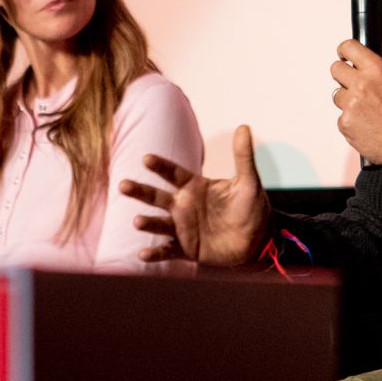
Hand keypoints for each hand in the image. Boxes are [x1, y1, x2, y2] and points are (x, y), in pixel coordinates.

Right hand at [122, 123, 270, 264]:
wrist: (258, 241)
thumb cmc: (252, 208)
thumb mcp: (248, 182)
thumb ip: (242, 157)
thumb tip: (244, 126)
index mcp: (195, 187)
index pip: (173, 173)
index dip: (160, 166)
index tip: (146, 159)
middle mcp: (184, 205)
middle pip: (157, 196)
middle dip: (140, 191)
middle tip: (123, 185)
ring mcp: (183, 227)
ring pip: (159, 223)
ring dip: (147, 222)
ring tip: (137, 221)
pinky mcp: (187, 248)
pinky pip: (168, 251)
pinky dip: (155, 253)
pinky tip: (143, 254)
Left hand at [331, 37, 381, 168]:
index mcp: (376, 70)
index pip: (348, 47)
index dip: (345, 51)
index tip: (346, 56)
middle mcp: (361, 84)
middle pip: (335, 69)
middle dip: (345, 76)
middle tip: (358, 86)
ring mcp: (350, 104)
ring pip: (337, 94)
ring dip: (348, 100)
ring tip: (367, 110)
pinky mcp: (345, 123)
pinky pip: (341, 116)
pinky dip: (351, 120)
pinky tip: (366, 123)